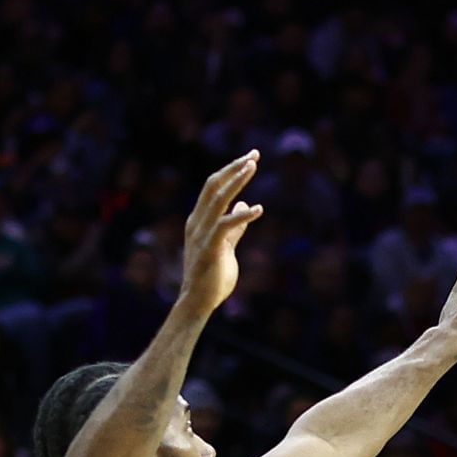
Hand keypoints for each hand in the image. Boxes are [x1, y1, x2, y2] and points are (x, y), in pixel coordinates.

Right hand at [179, 151, 264, 312]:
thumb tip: (246, 205)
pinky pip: (225, 226)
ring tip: (253, 166)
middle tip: (254, 154)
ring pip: (217, 199)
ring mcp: (202, 234)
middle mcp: (197, 222)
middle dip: (233, 168)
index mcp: (200, 220)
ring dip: (236, 181)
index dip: (231, 171)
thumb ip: (236, 227)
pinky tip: (259, 209)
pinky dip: (242, 216)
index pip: (213, 187)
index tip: (250, 158)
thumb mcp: (226, 245)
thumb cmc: (212, 276)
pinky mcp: (210, 247)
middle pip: (213, 185)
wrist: (198, 301)